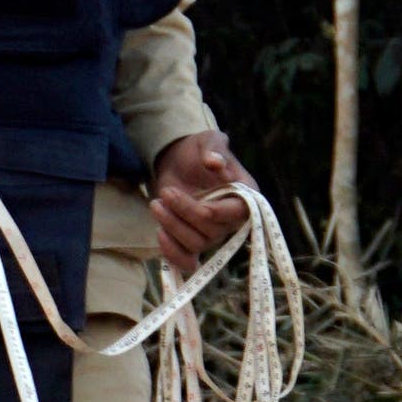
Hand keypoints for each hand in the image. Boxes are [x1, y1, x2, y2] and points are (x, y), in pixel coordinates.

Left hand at [151, 128, 250, 273]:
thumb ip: (214, 149)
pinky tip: (159, 232)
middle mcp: (231, 221)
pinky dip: (172, 253)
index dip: (216, 211)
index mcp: (245, 197)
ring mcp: (212, 234)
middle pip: (212, 231)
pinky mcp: (193, 242)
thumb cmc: (199, 150)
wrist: (179, 161)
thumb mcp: (208, 140)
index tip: (200, 199)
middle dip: (185, 213)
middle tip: (166, 191)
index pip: (237, 213)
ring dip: (172, 227)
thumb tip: (215, 162)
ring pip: (196, 244)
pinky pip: (187, 261)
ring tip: (156, 204)